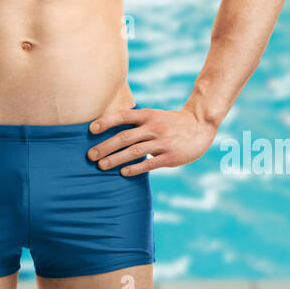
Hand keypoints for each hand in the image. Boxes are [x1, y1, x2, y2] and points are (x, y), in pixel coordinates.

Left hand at [87, 107, 216, 174]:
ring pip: (134, 151)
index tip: (90, 130)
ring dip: (116, 159)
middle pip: (124, 137)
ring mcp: (162, 142)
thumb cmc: (170, 123)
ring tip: (101, 165)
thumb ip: (136, 123)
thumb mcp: (154, 116)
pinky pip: (149, 164)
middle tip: (90, 155)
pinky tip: (123, 173)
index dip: (106, 122)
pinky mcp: (170, 157)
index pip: (122, 116)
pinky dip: (135, 168)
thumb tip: (111, 131)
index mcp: (147, 115)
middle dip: (105, 146)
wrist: (200, 126)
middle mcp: (153, 127)